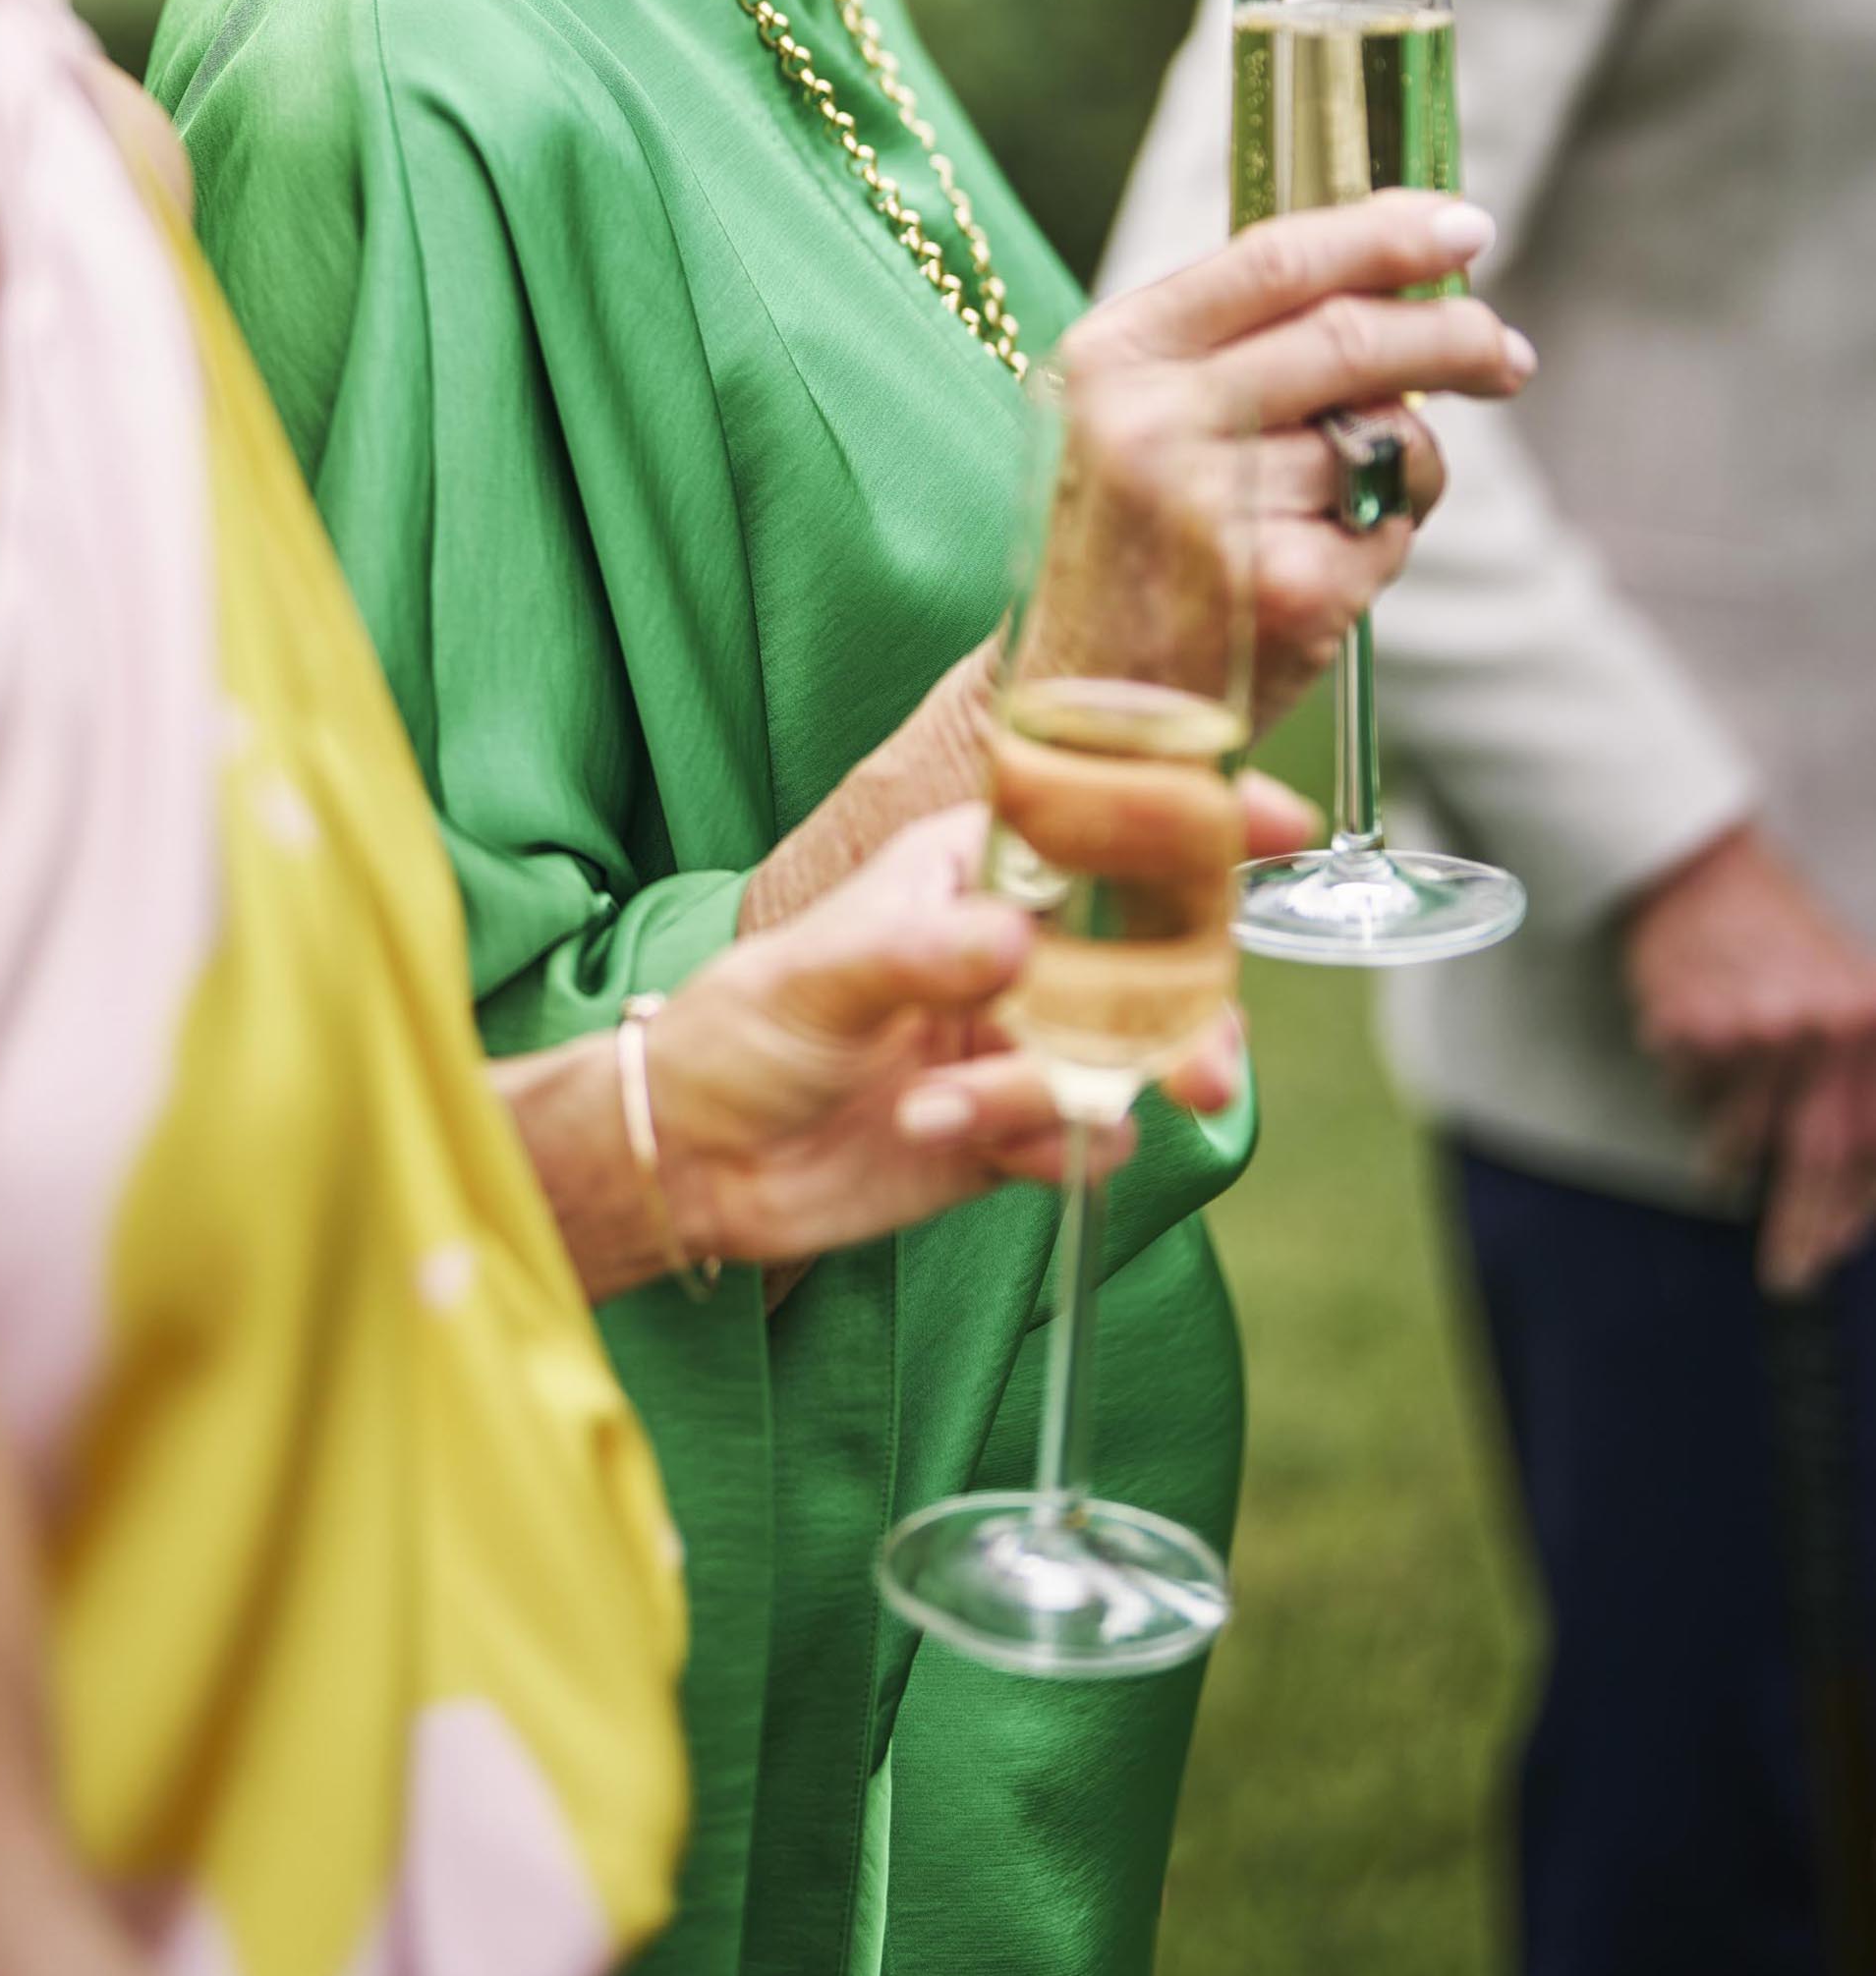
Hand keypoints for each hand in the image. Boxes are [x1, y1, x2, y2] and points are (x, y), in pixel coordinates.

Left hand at [656, 806, 1245, 1269]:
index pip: (1099, 825)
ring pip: (1129, 1056)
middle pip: (1152, 954)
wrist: (695, 1159)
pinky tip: (952, 1138)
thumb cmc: (738, 1029)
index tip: (1279, 821)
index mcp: (973, 870)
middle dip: (1193, 1008)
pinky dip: (1035, 1144)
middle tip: (1208, 1065)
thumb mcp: (817, 975)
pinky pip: (1078, 1135)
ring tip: (1055, 1118)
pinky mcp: (1011, 1125)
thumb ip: (918, 957)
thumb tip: (1017, 946)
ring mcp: (1020, 1038)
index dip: (1192, 816)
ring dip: (1108, 1090)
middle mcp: (1014, 947)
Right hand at [1064, 194, 1534, 727]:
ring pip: (1388, 441)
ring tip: (1350, 510)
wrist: (1079, 716)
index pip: (1273, 261)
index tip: (1465, 226)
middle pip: (1352, 338)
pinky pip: (1392, 530)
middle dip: (1455, 335)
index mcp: (1112, 358)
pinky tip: (1318, 577)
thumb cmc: (1125, 550)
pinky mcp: (1285, 590)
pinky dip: (1382, 543)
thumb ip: (1240, 344)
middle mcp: (1152, 423)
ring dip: (1409, 467)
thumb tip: (1403, 280)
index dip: (1385, 234)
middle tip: (1506, 353)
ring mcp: (1217, 509)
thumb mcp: (1135, 419)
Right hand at [1624, 821, 1875, 1293]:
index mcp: (1874, 1020)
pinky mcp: (1692, 1027)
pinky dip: (1690, 1099)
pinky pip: (1688, 1101)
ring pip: (1741, 1141)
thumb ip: (1857, 1088)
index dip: (1853, 1212)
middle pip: (1817, 1159)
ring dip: (1729, 1163)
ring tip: (1722, 1163)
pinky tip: (1692, 1059)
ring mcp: (1756, 1027)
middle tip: (1787, 1275)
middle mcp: (1825, 1026)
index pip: (1872, 1146)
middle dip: (1800, 1230)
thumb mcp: (1845, 1000)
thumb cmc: (1779, 938)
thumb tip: (1850, 1194)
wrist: (1698, 870)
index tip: (1828, 1250)